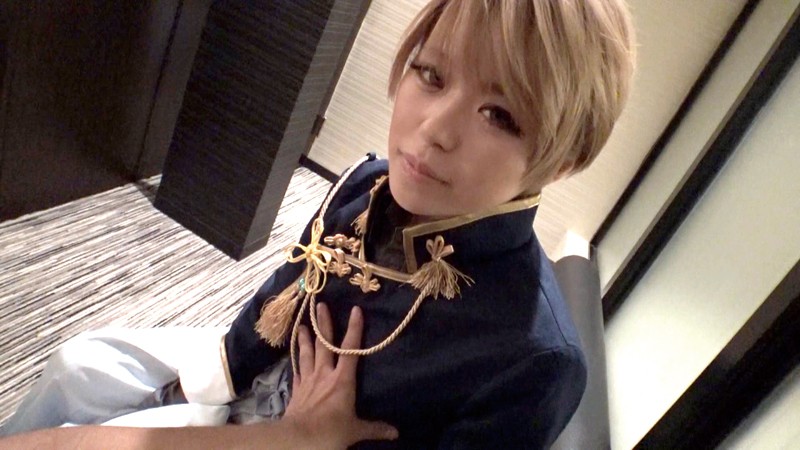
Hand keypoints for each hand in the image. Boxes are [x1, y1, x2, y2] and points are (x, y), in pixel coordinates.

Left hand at [283, 303, 397, 448]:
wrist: (298, 439)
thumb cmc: (330, 431)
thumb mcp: (355, 430)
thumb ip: (375, 428)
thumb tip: (395, 433)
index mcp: (342, 380)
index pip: (350, 350)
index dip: (354, 329)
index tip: (356, 310)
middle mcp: (324, 374)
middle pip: (324, 344)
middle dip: (323, 324)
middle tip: (320, 306)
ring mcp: (308, 380)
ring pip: (307, 353)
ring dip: (305, 338)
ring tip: (301, 324)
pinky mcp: (297, 390)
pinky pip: (297, 370)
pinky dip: (296, 360)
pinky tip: (295, 354)